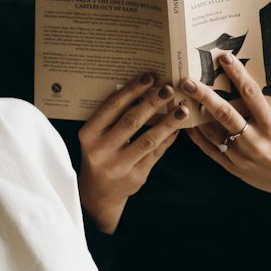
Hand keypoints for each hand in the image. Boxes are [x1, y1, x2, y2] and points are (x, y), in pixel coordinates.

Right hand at [78, 74, 187, 233]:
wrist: (98, 193)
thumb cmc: (99, 154)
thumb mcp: (96, 136)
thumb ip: (113, 117)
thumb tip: (144, 89)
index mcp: (88, 135)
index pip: (112, 107)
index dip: (133, 90)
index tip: (150, 77)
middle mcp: (101, 151)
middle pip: (131, 121)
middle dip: (153, 102)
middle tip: (169, 88)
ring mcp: (119, 166)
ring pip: (148, 139)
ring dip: (168, 122)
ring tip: (182, 109)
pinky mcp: (136, 177)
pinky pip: (156, 153)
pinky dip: (168, 138)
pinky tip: (178, 128)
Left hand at [182, 52, 270, 223]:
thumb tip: (265, 74)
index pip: (251, 94)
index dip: (237, 74)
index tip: (224, 58)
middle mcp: (255, 139)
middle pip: (224, 112)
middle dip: (204, 95)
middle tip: (187, 81)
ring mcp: (242, 155)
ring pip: (213, 132)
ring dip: (196, 115)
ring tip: (182, 99)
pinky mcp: (234, 167)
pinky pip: (210, 150)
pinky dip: (197, 136)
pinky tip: (188, 123)